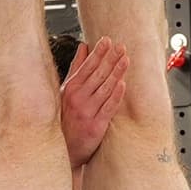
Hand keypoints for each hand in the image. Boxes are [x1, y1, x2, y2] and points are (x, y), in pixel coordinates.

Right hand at [58, 36, 127, 166]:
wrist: (65, 149)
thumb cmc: (66, 117)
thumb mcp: (66, 91)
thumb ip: (76, 68)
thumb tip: (83, 46)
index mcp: (70, 89)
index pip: (86, 67)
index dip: (98, 53)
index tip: (108, 41)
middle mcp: (77, 99)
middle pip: (97, 75)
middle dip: (110, 60)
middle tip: (121, 47)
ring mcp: (87, 112)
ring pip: (104, 89)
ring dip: (116, 73)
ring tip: (126, 60)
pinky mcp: (96, 125)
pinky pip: (108, 108)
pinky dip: (115, 95)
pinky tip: (122, 84)